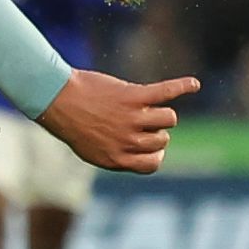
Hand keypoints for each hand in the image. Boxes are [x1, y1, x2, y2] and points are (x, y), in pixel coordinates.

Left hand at [38, 70, 200, 173]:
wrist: (54, 97)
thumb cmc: (72, 122)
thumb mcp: (91, 149)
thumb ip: (118, 154)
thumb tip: (148, 155)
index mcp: (115, 159)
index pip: (153, 164)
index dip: (154, 153)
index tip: (146, 144)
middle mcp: (126, 142)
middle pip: (163, 139)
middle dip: (154, 129)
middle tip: (132, 119)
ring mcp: (131, 119)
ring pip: (168, 118)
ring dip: (160, 110)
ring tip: (146, 104)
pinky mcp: (133, 97)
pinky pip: (166, 92)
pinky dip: (182, 86)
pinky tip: (193, 84)